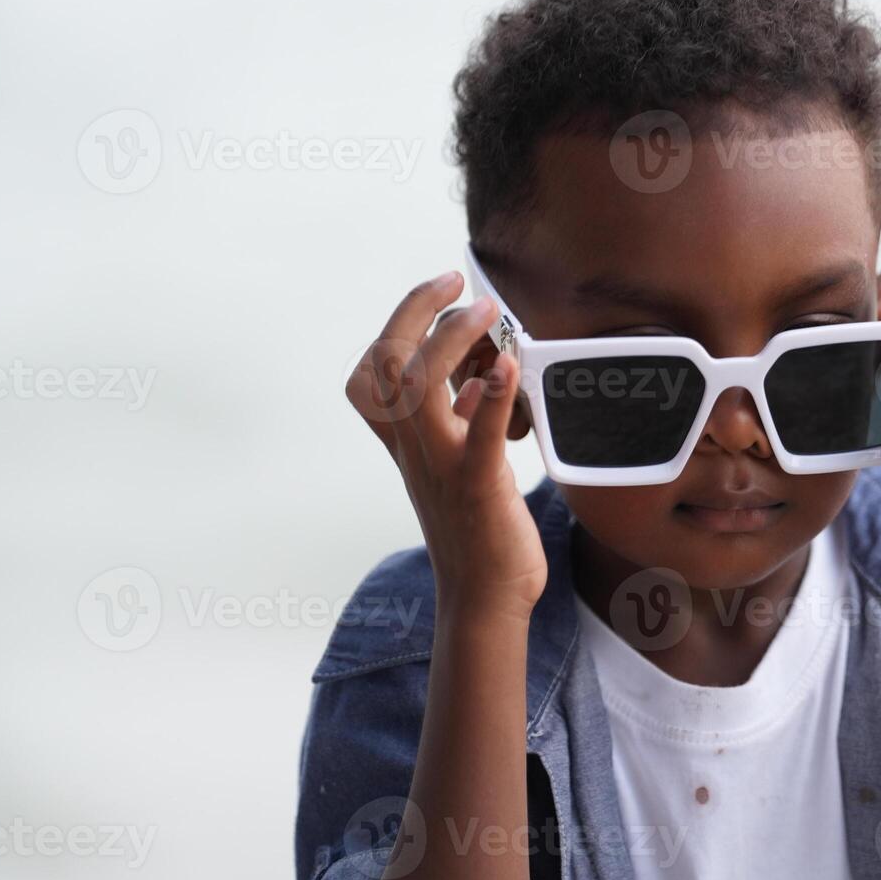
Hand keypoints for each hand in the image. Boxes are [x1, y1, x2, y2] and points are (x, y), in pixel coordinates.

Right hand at [345, 271, 546, 621]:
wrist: (485, 599)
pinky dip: (489, 398)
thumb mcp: (460, 464)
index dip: (395, 324)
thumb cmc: (478, 532)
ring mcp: (442, 467)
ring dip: (449, 340)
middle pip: (384, 366)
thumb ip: (457, 423)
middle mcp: (414, 449)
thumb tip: (470, 381)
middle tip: (455, 280)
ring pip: (416, 390)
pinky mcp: (478, 487)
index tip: (438, 292)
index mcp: (408, 444)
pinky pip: (477, 437)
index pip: (370, 374)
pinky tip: (510, 366)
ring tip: (486, 312)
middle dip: (415, 310)